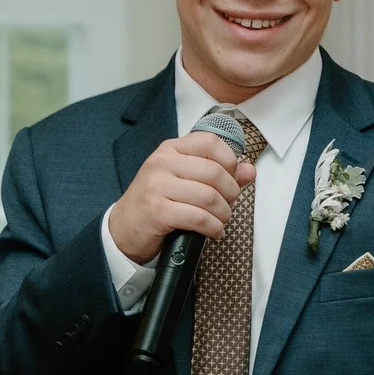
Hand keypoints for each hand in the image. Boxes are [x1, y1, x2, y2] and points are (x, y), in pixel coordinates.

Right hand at [108, 132, 256, 263]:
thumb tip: (250, 171)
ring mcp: (157, 185)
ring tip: (220, 221)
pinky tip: (213, 232)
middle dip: (231, 194)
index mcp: (171, 149)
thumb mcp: (185, 181)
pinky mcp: (157, 210)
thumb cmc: (158, 202)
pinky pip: (199, 217)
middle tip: (227, 206)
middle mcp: (162, 162)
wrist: (124, 228)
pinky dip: (213, 228)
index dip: (230, 161)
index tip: (231, 179)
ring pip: (209, 197)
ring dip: (223, 214)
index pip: (211, 143)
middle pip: (215, 172)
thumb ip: (219, 174)